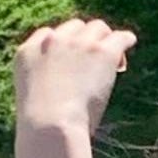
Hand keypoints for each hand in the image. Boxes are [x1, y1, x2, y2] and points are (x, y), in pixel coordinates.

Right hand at [13, 16, 136, 142]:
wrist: (51, 127)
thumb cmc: (42, 130)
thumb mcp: (33, 104)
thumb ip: (45, 92)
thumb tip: (59, 103)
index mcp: (28, 51)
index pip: (48, 35)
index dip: (63, 45)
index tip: (72, 57)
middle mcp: (52, 41)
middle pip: (74, 28)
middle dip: (85, 41)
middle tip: (95, 61)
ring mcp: (78, 44)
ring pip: (97, 28)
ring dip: (105, 40)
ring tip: (114, 60)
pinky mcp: (102, 52)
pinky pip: (119, 38)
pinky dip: (125, 40)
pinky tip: (129, 43)